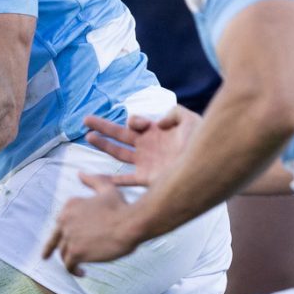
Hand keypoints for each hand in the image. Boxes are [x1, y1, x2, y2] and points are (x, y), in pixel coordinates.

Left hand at [42, 174, 142, 271]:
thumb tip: (80, 174)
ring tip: (78, 268)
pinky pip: (69, 265)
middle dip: (55, 248)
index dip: (62, 232)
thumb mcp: (107, 188)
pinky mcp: (76, 252)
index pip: (61, 223)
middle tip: (47, 256)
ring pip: (63, 253)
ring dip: (69, 261)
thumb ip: (93, 181)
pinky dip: (73, 271)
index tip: (64, 240)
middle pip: (57, 238)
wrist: (130, 223)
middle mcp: (65, 220)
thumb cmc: (122, 207)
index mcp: (70, 205)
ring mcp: (69, 236)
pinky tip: (82, 273)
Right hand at [82, 106, 199, 187]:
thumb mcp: (190, 120)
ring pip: (119, 153)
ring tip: (88, 137)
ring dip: (103, 145)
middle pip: (120, 135)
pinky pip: (125, 179)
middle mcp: (147, 147)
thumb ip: (174, 113)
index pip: (136, 123)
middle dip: (103, 127)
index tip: (136, 124)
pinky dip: (110, 180)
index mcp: (155, 133)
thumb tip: (157, 123)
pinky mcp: (147, 178)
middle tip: (85, 120)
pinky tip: (95, 178)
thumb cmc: (201, 143)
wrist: (208, 167)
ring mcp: (145, 162)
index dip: (133, 121)